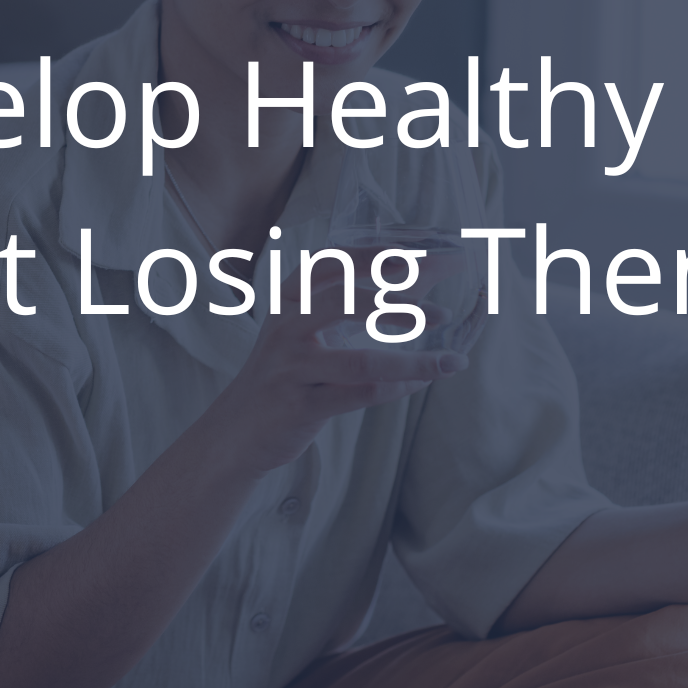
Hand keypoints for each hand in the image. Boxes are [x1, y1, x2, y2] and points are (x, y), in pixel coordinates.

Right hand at [201, 266, 466, 475]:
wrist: (236, 430)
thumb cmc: (284, 373)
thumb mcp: (305, 330)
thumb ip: (354, 306)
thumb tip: (421, 279)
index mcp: (289, 299)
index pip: (333, 264)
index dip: (375, 257)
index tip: (416, 256)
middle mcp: (287, 327)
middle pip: (346, 303)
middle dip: (399, 306)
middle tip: (443, 314)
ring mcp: (292, 367)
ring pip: (361, 361)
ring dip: (413, 362)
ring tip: (451, 361)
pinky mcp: (301, 405)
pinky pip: (359, 395)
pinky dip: (397, 389)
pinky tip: (420, 383)